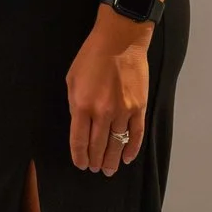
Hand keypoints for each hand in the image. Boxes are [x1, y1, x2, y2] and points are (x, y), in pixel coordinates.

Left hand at [65, 9, 151, 175]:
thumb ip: (74, 104)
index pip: (79, 140)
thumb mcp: (72, 79)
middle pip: (98, 146)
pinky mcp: (139, 108)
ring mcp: (123, 111)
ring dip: (112, 160)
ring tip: (109, 170)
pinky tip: (126, 158)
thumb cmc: (91, 56)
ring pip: (117, 144)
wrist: (120, 41)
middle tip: (95, 169)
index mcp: (82, 105)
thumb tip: (79, 125)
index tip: (81, 165)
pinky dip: (131, 149)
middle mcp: (103, 112)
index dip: (80, 156)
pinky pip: (136, 135)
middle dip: (95, 161)